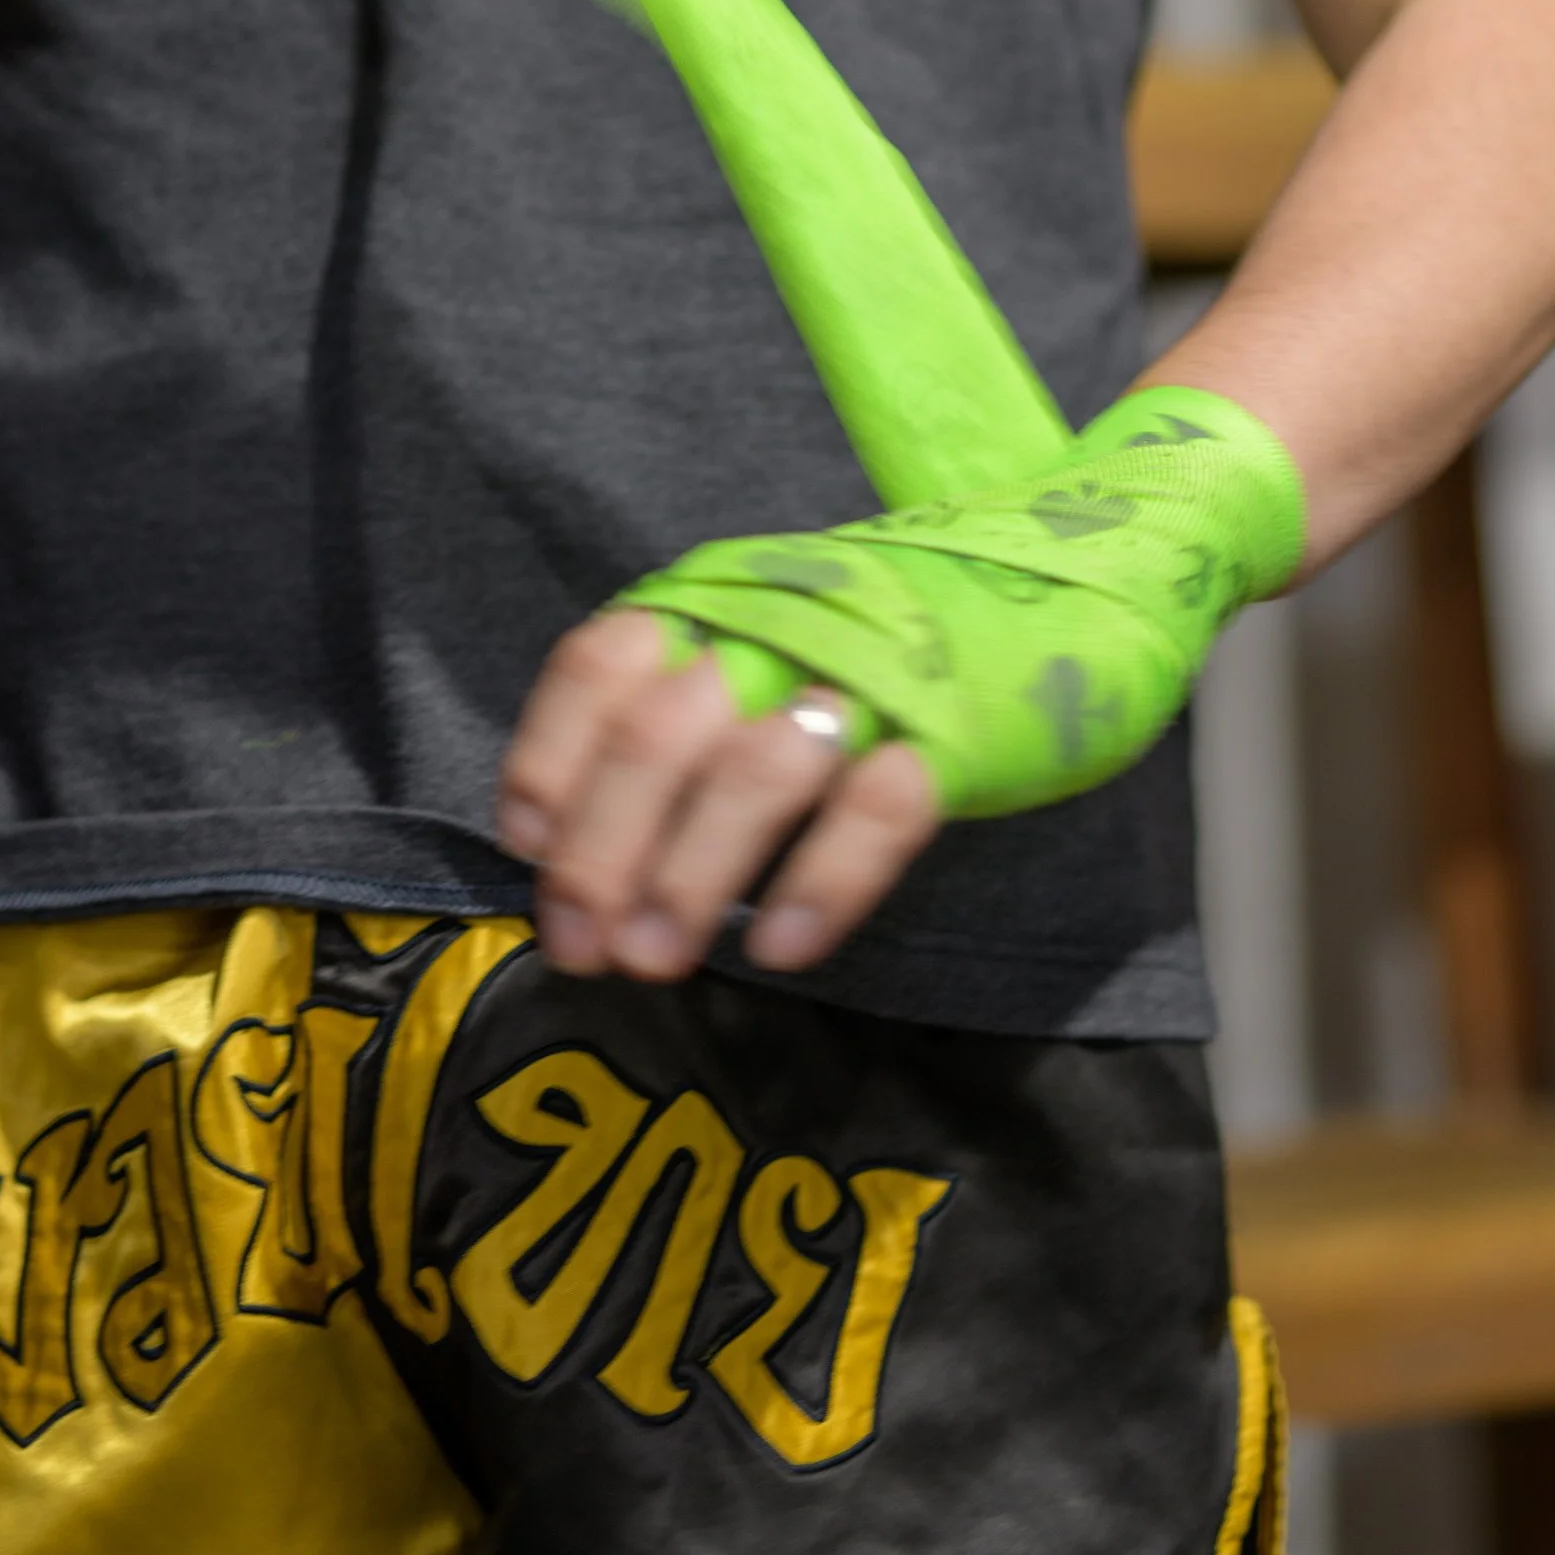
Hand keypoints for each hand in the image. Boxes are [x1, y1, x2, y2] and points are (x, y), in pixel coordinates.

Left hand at [496, 609, 940, 982]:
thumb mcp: (748, 648)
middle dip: (601, 851)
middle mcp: (777, 628)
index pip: (601, 665)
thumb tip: (557, 853)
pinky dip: (820, 882)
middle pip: (659, 735)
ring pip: (754, 771)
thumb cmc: (852, 656)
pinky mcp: (951, 734)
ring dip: (689, 874)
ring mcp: (866, 679)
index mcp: (714, 600)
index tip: (528, 848)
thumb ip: (664, 720)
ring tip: (654, 957)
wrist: (1027, 597)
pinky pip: (879, 810)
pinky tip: (778, 947)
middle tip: (581, 948)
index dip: (548, 758)